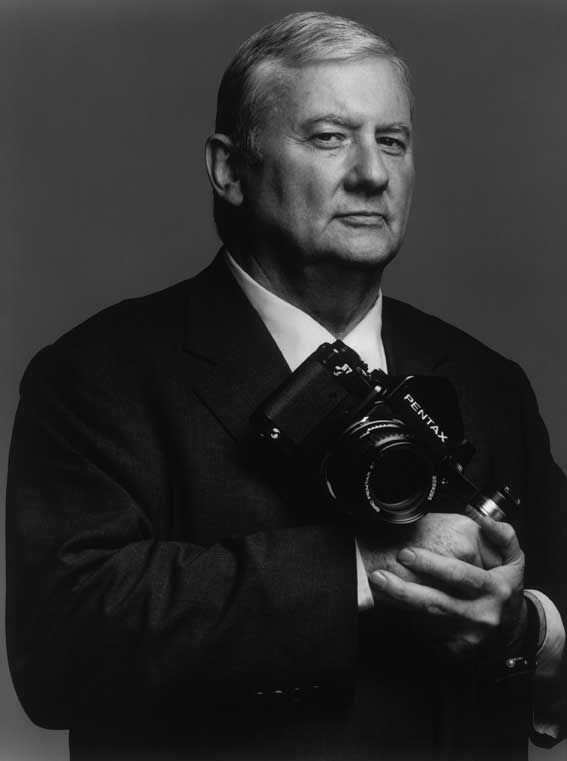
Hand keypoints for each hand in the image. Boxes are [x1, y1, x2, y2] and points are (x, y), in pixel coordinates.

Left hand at [368, 517, 525, 662]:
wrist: (513, 631)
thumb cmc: (506, 589)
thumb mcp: (514, 560)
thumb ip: (503, 536)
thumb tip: (485, 520)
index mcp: (495, 589)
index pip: (459, 575)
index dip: (431, 564)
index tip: (406, 553)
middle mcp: (483, 614)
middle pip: (437, 603)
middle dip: (404, 590)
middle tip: (378, 576)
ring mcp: (470, 636)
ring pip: (427, 622)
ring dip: (400, 606)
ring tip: (378, 589)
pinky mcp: (458, 651)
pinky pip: (428, 637)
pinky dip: (408, 623)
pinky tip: (391, 610)